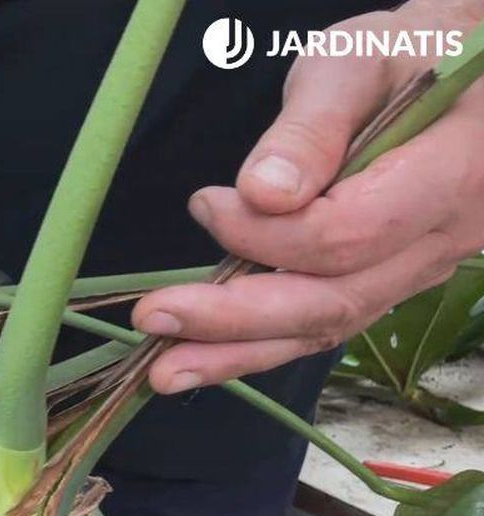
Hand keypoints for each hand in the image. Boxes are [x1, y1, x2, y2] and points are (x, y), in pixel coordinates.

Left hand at [134, 3, 483, 392]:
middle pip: (335, 298)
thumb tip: (261, 194)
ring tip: (161, 371)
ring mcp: (423, 268)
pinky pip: (327, 322)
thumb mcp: (356, 61)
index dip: (268, 235)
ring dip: (239, 352)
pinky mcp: (391, 281)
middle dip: (236, 317)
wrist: (460, 73)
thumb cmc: (408, 52)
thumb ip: (310, 128)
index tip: (207, 203)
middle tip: (153, 317)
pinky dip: (261, 343)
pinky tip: (204, 356)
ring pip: (329, 325)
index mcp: (453, 174)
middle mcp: (448, 238)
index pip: (349, 234)